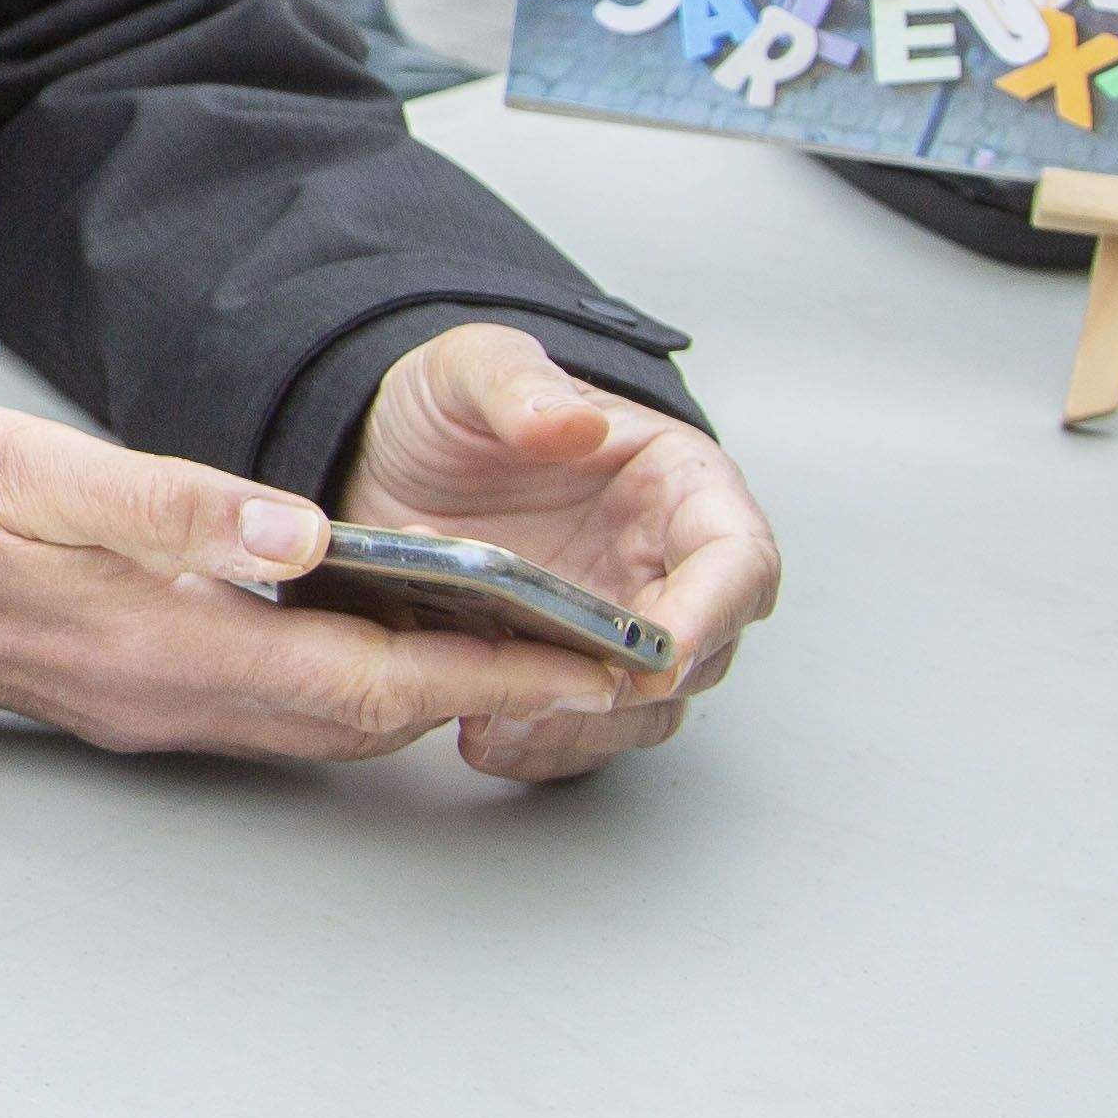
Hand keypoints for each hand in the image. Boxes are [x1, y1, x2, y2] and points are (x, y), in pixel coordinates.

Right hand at [0, 396, 653, 774]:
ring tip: (520, 656)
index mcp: (159, 644)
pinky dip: (356, 689)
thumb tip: (300, 533)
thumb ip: (174, 503)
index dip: (483, 672)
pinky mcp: (141, 697)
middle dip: (485, 694)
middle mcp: (169, 699)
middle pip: (364, 718)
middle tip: (591, 666)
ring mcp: (154, 710)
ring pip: (327, 723)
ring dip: (425, 697)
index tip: (578, 663)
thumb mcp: (46, 471)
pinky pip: (281, 712)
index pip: (362, 675)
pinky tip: (383, 651)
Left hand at [340, 322, 778, 781]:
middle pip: (703, 656)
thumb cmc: (450, 407)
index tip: (662, 651)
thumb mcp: (469, 370)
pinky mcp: (561, 670)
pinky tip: (480, 738)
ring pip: (645, 712)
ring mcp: (616, 627)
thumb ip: (517, 387)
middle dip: (637, 690)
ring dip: (583, 731)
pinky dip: (539, 748)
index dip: (714, 612)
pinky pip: (578, 731)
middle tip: (556, 696)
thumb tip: (572, 426)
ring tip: (497, 726)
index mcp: (676, 488)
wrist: (380, 457)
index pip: (737, 560)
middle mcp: (663, 568)